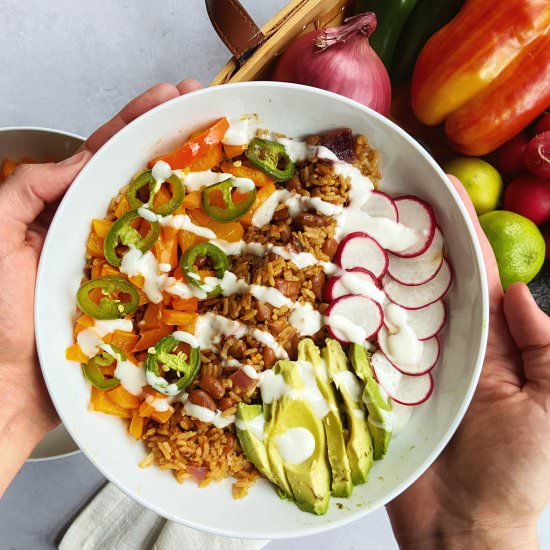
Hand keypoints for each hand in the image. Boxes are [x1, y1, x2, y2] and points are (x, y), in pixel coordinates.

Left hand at [0, 80, 201, 495]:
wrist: (11, 387)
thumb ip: (24, 193)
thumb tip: (76, 159)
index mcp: (64, 209)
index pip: (104, 152)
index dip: (138, 121)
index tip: (171, 96)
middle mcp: (99, 229)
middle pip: (142, 176)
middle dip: (175, 142)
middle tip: (209, 115)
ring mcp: (123, 262)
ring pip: (162, 214)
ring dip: (190, 185)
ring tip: (224, 158)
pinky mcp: (138, 294)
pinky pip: (169, 262)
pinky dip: (192, 243)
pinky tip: (216, 226)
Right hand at [386, 176, 549, 548]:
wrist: (465, 530)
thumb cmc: (518, 474)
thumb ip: (544, 345)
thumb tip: (519, 291)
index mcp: (491, 343)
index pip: (476, 276)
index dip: (463, 234)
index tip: (445, 192)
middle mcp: (446, 346)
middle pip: (426, 283)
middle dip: (411, 241)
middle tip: (386, 199)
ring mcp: (408, 365)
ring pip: (391, 308)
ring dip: (376, 273)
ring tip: (354, 231)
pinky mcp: (378, 387)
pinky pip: (364, 347)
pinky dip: (350, 319)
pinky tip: (333, 290)